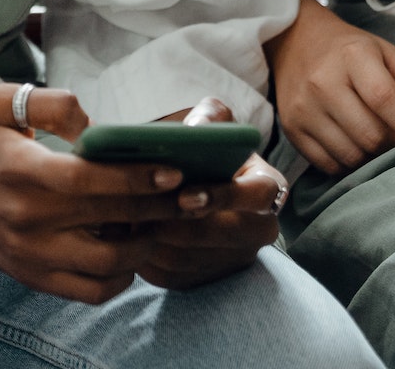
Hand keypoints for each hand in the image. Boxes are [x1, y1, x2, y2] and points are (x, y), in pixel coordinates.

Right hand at [0, 85, 191, 303]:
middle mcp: (29, 220)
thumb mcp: (5, 101)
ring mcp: (31, 256)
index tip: (175, 171)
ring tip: (159, 220)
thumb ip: (55, 104)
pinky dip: (119, 276)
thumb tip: (97, 127)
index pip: (92, 182)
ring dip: (144, 245)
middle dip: (160, 210)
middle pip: (112, 224)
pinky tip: (127, 249)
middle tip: (192, 195)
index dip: (138, 179)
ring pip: (109, 266)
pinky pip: (91, 291)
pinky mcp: (32, 277)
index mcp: (25, 173)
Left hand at [136, 98, 287, 289]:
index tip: (185, 195)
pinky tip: (127, 238)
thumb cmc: (206, 149)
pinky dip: (150, 261)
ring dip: (159, 243)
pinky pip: (177, 276)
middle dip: (183, 227)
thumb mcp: (212, 122)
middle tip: (144, 215)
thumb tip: (195, 131)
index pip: (260, 196)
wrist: (196, 181)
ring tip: (126, 222)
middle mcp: (260, 228)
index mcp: (269, 187)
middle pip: (226, 236)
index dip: (223, 197)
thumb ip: (208, 117)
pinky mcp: (210, 277)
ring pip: (194, 259)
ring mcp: (236, 258)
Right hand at [266, 0, 394, 175]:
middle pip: (370, 134)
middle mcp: (322, 82)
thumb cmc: (348, 51)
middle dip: (394, 145)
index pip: (385, 100)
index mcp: (352, 56)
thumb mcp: (387, 53)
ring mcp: (303, 108)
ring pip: (351, 155)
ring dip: (372, 157)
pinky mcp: (291, 129)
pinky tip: (354, 145)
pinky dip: (348, 163)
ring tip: (377, 142)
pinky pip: (328, 164)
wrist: (295, 41)